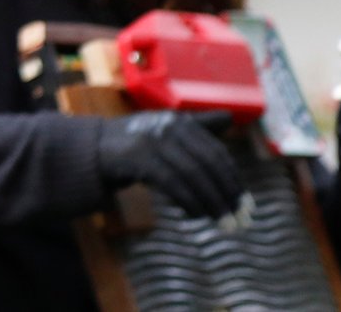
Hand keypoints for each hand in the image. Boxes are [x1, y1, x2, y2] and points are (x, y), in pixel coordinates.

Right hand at [98, 111, 244, 218]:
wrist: (95, 148)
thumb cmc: (138, 142)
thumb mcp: (167, 129)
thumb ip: (198, 125)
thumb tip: (230, 118)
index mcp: (180, 121)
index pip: (216, 151)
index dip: (233, 178)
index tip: (245, 202)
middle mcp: (168, 127)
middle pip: (208, 163)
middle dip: (226, 193)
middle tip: (239, 218)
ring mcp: (153, 142)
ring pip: (193, 175)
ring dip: (211, 202)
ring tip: (223, 222)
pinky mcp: (139, 159)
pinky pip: (172, 184)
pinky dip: (188, 202)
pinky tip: (197, 216)